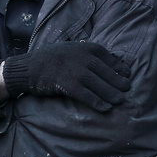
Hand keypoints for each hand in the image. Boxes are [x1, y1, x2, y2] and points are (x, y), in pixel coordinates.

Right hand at [3, 42, 130, 110]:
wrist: (28, 67)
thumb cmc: (50, 59)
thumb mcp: (71, 49)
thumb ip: (86, 53)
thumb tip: (106, 60)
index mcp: (85, 47)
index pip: (109, 57)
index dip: (119, 67)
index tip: (127, 74)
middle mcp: (83, 58)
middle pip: (107, 72)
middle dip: (118, 82)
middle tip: (127, 89)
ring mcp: (76, 71)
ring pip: (100, 85)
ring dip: (111, 94)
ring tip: (119, 100)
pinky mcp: (68, 85)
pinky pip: (87, 96)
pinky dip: (98, 102)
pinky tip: (105, 108)